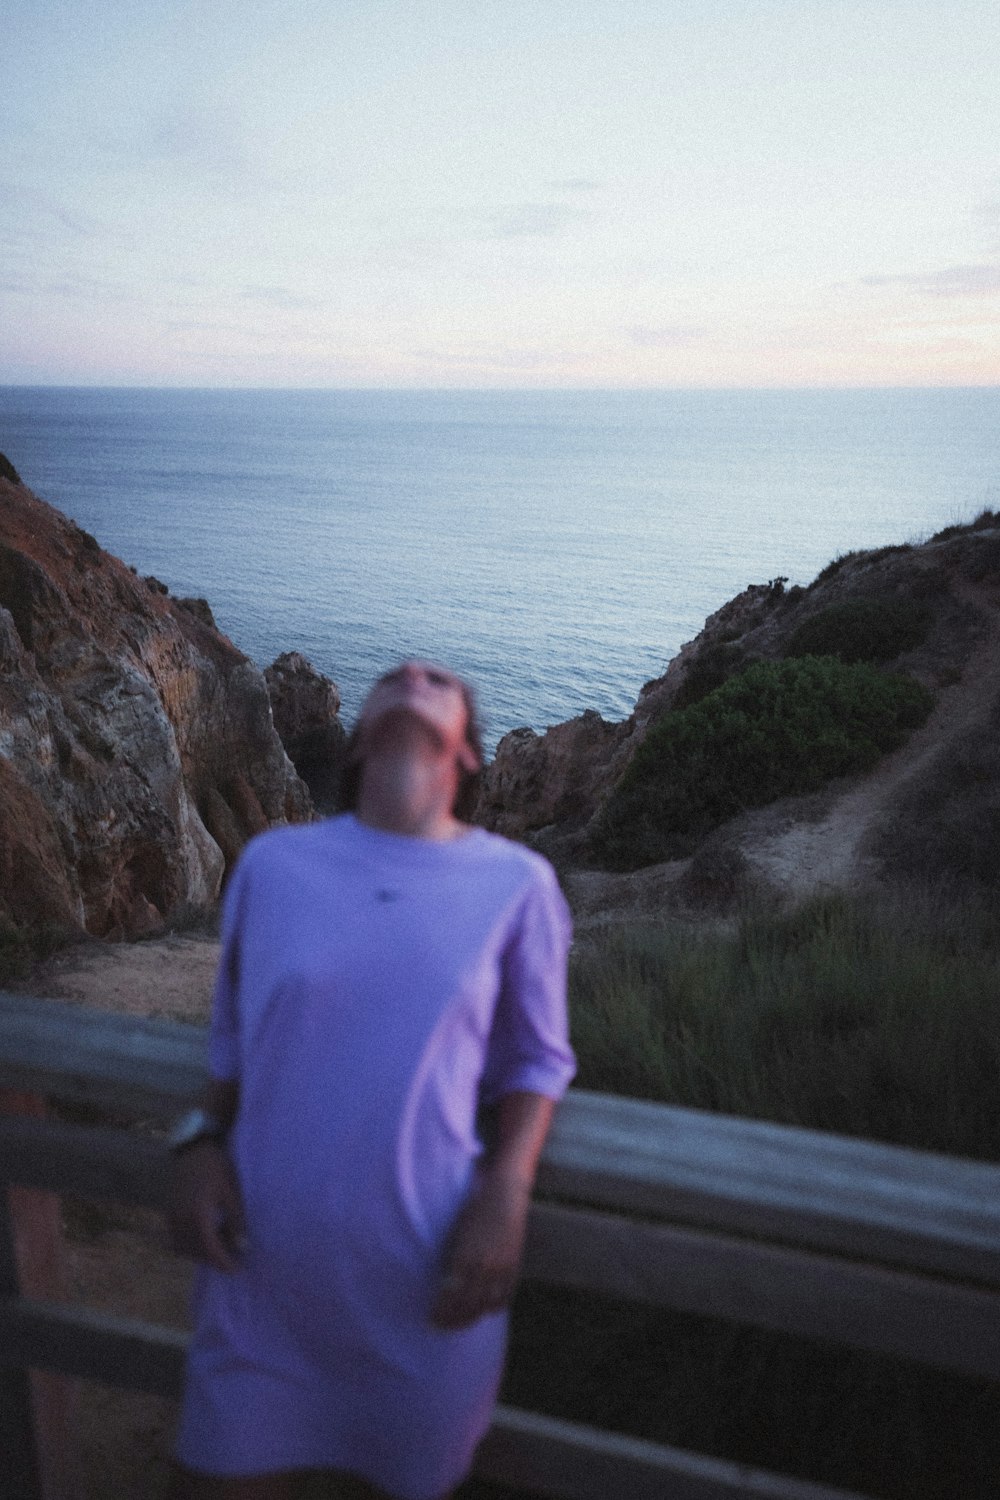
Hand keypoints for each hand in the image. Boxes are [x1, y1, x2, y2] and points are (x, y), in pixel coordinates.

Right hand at [168, 1140, 245, 1273]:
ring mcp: (172, 1216)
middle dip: (214, 1259)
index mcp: (197, 1215)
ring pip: (184, 1248)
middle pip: (196, 1252)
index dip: (223, 1262)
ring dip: (202, 1253)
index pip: (209, 1249)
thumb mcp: (231, 1192)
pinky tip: (207, 1235)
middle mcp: (180, 1220)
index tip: (237, 1269)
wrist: (192, 1148)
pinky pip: (178, 1238)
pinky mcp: (169, 1213)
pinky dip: (191, 1243)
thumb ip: (236, 1221)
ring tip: (222, 1246)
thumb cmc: (216, 1166)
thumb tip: (243, 1247)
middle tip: (233, 1259)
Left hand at [431, 1167, 532, 1328]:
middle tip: (441, 1325)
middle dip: (452, 1320)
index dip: (440, 1312)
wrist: (505, 1196)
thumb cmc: (474, 1210)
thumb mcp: (456, 1233)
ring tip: (459, 1322)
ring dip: (471, 1318)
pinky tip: (483, 1309)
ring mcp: (501, 1269)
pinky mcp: (514, 1268)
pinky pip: (504, 1298)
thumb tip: (445, 1286)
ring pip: (485, 1306)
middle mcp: (483, 1267)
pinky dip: (493, 1308)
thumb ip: (451, 1260)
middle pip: (466, 1306)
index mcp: (464, 1257)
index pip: (449, 1296)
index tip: (431, 1318)